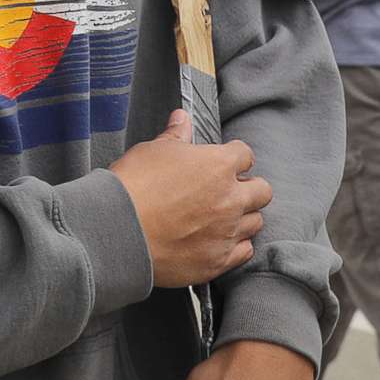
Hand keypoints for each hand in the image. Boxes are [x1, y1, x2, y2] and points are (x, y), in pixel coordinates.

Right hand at [108, 109, 270, 287]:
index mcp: (218, 165)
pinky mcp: (217, 261)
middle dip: (249, 187)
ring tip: (223, 216)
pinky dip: (236, 245)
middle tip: (229, 190)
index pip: (245, 155)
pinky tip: (220, 240)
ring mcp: (226, 232)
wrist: (118, 232)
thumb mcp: (153, 151)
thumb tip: (182, 119)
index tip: (225, 161)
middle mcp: (230, 199)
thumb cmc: (133, 187)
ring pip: (255, 222)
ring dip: (243, 217)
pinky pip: (244, 251)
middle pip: (262, 190)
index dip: (234, 156)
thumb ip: (175, 136)